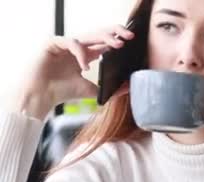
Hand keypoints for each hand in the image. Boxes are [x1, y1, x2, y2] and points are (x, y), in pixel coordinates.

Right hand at [13, 25, 133, 119]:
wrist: (40, 97)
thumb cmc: (62, 93)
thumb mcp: (91, 90)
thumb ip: (109, 89)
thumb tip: (129, 88)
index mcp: (85, 55)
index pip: (104, 43)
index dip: (118, 41)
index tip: (133, 43)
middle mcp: (77, 48)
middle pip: (99, 34)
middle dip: (115, 33)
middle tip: (130, 36)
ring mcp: (65, 44)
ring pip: (88, 35)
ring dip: (104, 38)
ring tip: (117, 45)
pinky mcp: (53, 43)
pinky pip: (71, 42)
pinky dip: (80, 53)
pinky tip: (85, 66)